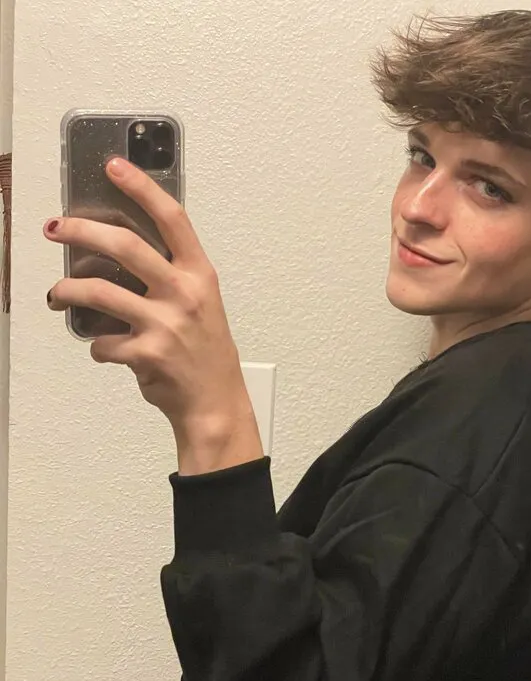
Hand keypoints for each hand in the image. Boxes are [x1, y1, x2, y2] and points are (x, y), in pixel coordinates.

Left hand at [44, 157, 255, 444]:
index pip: (172, 219)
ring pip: (98, 292)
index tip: (113, 166)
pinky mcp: (146, 354)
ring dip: (67, 292)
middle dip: (81, 230)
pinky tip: (104, 349)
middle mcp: (184, 294)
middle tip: (57, 228)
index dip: (141, 187)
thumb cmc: (206, 355)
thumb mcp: (201, 306)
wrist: (215, 404)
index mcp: (201, 276)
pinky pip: (103, 342)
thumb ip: (170, 278)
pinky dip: (97, 346)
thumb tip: (119, 256)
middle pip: (124, 245)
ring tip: (56, 295)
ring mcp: (165, 324)